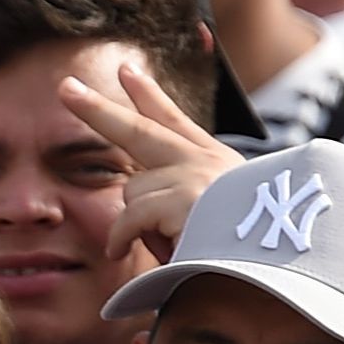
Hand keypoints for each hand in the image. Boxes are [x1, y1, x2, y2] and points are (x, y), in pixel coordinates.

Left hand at [58, 57, 244, 276]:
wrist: (278, 270)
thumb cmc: (242, 260)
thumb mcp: (213, 226)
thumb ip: (176, 209)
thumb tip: (132, 205)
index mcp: (216, 165)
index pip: (175, 123)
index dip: (149, 97)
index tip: (128, 73)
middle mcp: (207, 162)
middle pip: (139, 129)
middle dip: (97, 108)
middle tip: (65, 88)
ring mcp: (197, 175)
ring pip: (133, 189)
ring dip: (135, 222)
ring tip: (165, 245)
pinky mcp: (187, 198)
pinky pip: (131, 216)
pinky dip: (121, 237)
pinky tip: (120, 251)